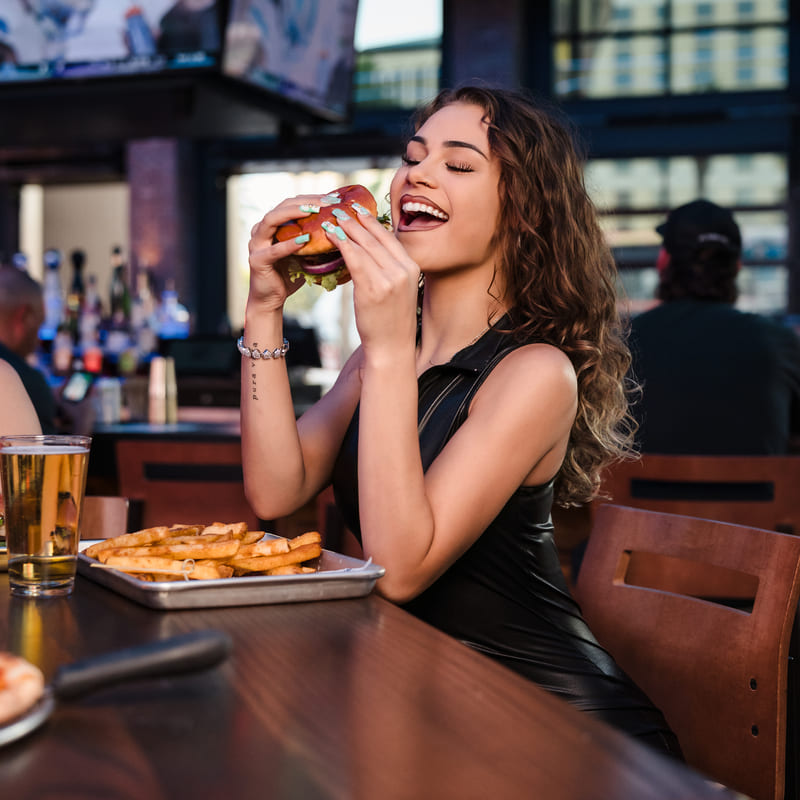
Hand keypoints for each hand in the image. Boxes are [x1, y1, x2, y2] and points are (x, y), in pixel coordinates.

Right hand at [247, 194, 336, 311]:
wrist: (271, 299)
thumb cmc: (289, 275)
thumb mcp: (305, 253)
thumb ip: (315, 240)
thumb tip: (344, 231)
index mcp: (272, 225)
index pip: (291, 203)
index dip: (311, 198)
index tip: (333, 198)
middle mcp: (261, 230)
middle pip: (282, 206)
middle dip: (305, 202)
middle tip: (327, 202)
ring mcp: (257, 244)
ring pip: (272, 220)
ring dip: (294, 213)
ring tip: (313, 211)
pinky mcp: (257, 260)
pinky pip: (274, 249)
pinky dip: (289, 244)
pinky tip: (304, 240)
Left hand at [322, 206, 419, 360]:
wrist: (391, 347)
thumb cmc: (391, 320)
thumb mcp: (398, 290)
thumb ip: (390, 268)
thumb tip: (371, 249)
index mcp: (412, 267)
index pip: (389, 238)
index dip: (372, 222)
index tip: (359, 210)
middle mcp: (403, 270)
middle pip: (376, 238)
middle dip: (356, 221)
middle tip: (340, 209)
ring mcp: (389, 279)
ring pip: (364, 246)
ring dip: (346, 229)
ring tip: (331, 219)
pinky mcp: (372, 289)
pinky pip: (354, 259)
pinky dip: (341, 244)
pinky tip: (330, 236)